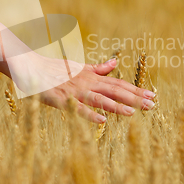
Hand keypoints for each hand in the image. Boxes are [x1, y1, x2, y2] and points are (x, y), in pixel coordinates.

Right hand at [9, 54, 155, 122]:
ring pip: (100, 99)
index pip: (118, 84)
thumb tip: (115, 63)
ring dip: (117, 105)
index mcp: (92, 76)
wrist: (31, 67)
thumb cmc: (55, 69)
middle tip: (152, 104)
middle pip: (115, 91)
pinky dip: (90, 114)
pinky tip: (103, 120)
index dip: (136, 90)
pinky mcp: (63, 100)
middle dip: (134, 97)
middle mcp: (87, 83)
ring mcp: (76, 91)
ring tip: (134, 112)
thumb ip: (98, 68)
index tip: (152, 95)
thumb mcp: (80, 67)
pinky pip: (78, 108)